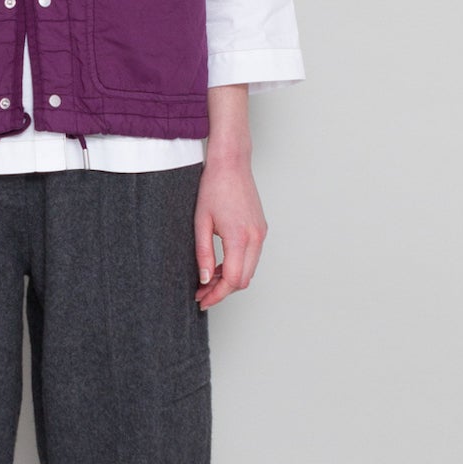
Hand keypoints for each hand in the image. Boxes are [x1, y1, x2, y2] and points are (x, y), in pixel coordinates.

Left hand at [193, 151, 267, 309]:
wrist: (231, 164)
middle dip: (223, 291)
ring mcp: (261, 233)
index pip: (233, 280)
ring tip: (208, 280)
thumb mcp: (201, 223)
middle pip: (244, 280)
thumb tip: (205, 280)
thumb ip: (204, 255)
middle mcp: (255, 238)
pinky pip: (252, 257)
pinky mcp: (261, 229)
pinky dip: (238, 266)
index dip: (217, 295)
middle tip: (202, 293)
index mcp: (239, 237)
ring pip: (249, 270)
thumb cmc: (214, 187)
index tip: (202, 299)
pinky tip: (221, 265)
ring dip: (231, 279)